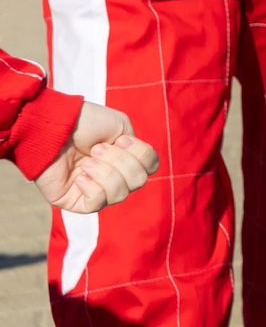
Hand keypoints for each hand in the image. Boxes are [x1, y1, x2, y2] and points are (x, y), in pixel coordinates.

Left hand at [33, 101, 157, 214]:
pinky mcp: (76, 202)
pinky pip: (97, 203)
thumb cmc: (85, 123)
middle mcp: (113, 176)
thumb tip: (133, 173)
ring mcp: (95, 190)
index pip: (150, 167)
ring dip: (105, 173)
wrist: (54, 127)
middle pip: (138, 181)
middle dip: (119, 161)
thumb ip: (136, 149)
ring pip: (120, 194)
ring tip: (86, 161)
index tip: (118, 140)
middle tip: (96, 149)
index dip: (140, 153)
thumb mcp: (122, 127)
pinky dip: (92, 187)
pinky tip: (79, 176)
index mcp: (125, 158)